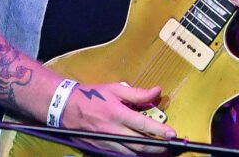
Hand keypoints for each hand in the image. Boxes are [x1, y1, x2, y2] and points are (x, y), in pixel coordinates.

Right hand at [59, 82, 175, 154]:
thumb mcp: (115, 89)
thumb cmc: (92, 95)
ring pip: (131, 153)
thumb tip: (156, 91)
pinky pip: (120, 154)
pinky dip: (132, 154)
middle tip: (169, 147)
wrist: (66, 107)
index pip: (143, 125)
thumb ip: (137, 93)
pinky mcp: (101, 148)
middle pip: (140, 144)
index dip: (159, 131)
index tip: (172, 134)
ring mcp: (107, 141)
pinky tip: (139, 152)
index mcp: (118, 113)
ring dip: (146, 153)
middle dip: (157, 147)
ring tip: (158, 151)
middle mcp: (113, 130)